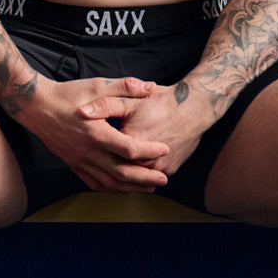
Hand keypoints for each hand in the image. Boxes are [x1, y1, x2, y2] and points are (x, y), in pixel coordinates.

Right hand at [12, 76, 170, 192]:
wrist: (36, 106)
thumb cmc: (67, 94)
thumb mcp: (97, 85)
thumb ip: (125, 87)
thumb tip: (150, 86)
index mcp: (96, 132)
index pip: (129, 148)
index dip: (150, 151)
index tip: (165, 150)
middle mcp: (88, 151)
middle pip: (121, 173)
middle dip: (145, 178)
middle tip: (164, 180)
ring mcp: (79, 161)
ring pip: (108, 183)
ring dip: (131, 188)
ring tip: (149, 188)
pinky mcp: (73, 164)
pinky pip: (93, 183)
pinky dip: (111, 189)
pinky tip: (122, 188)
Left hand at [78, 82, 214, 178]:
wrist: (195, 107)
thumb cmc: (162, 101)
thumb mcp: (131, 100)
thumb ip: (105, 105)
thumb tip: (82, 112)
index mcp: (131, 142)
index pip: (105, 154)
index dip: (94, 151)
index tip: (84, 147)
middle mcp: (146, 160)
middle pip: (118, 170)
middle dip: (104, 166)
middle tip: (92, 160)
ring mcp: (160, 168)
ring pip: (134, 177)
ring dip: (121, 175)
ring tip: (109, 165)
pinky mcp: (170, 169)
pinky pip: (149, 177)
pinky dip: (138, 175)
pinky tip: (129, 167)